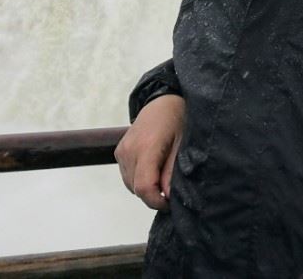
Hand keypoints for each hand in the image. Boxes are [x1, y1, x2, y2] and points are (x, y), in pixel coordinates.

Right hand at [115, 94, 185, 209]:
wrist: (163, 99)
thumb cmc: (178, 118)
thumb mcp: (183, 144)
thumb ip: (173, 171)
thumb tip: (167, 196)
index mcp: (147, 147)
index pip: (145, 187)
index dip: (157, 201)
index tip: (171, 203)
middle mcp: (129, 151)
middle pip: (137, 188)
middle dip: (154, 195)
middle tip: (172, 189)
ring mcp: (122, 151)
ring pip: (130, 185)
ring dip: (147, 187)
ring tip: (164, 175)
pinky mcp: (119, 152)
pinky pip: (127, 176)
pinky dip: (139, 179)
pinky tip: (154, 168)